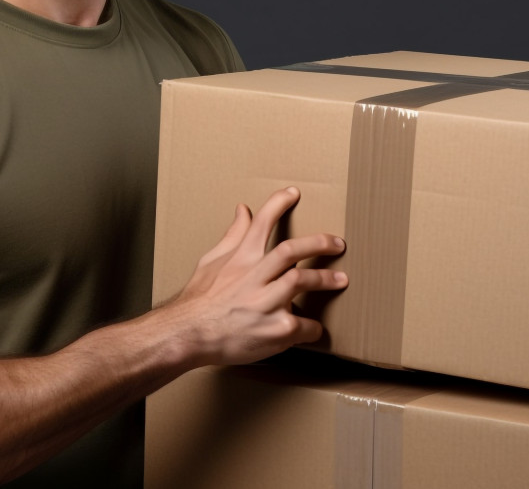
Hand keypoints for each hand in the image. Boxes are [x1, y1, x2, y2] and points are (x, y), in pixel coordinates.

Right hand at [168, 186, 346, 365]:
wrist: (188, 336)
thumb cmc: (199, 301)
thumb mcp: (211, 262)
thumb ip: (232, 236)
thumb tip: (243, 209)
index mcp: (240, 259)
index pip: (261, 223)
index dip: (278, 204)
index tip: (293, 193)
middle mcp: (253, 277)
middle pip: (290, 251)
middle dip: (319, 243)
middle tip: (338, 244)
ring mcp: (264, 303)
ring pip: (300, 281)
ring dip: (324, 279)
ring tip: (341, 279)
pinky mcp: (274, 330)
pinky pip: (304, 325)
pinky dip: (314, 327)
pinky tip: (316, 329)